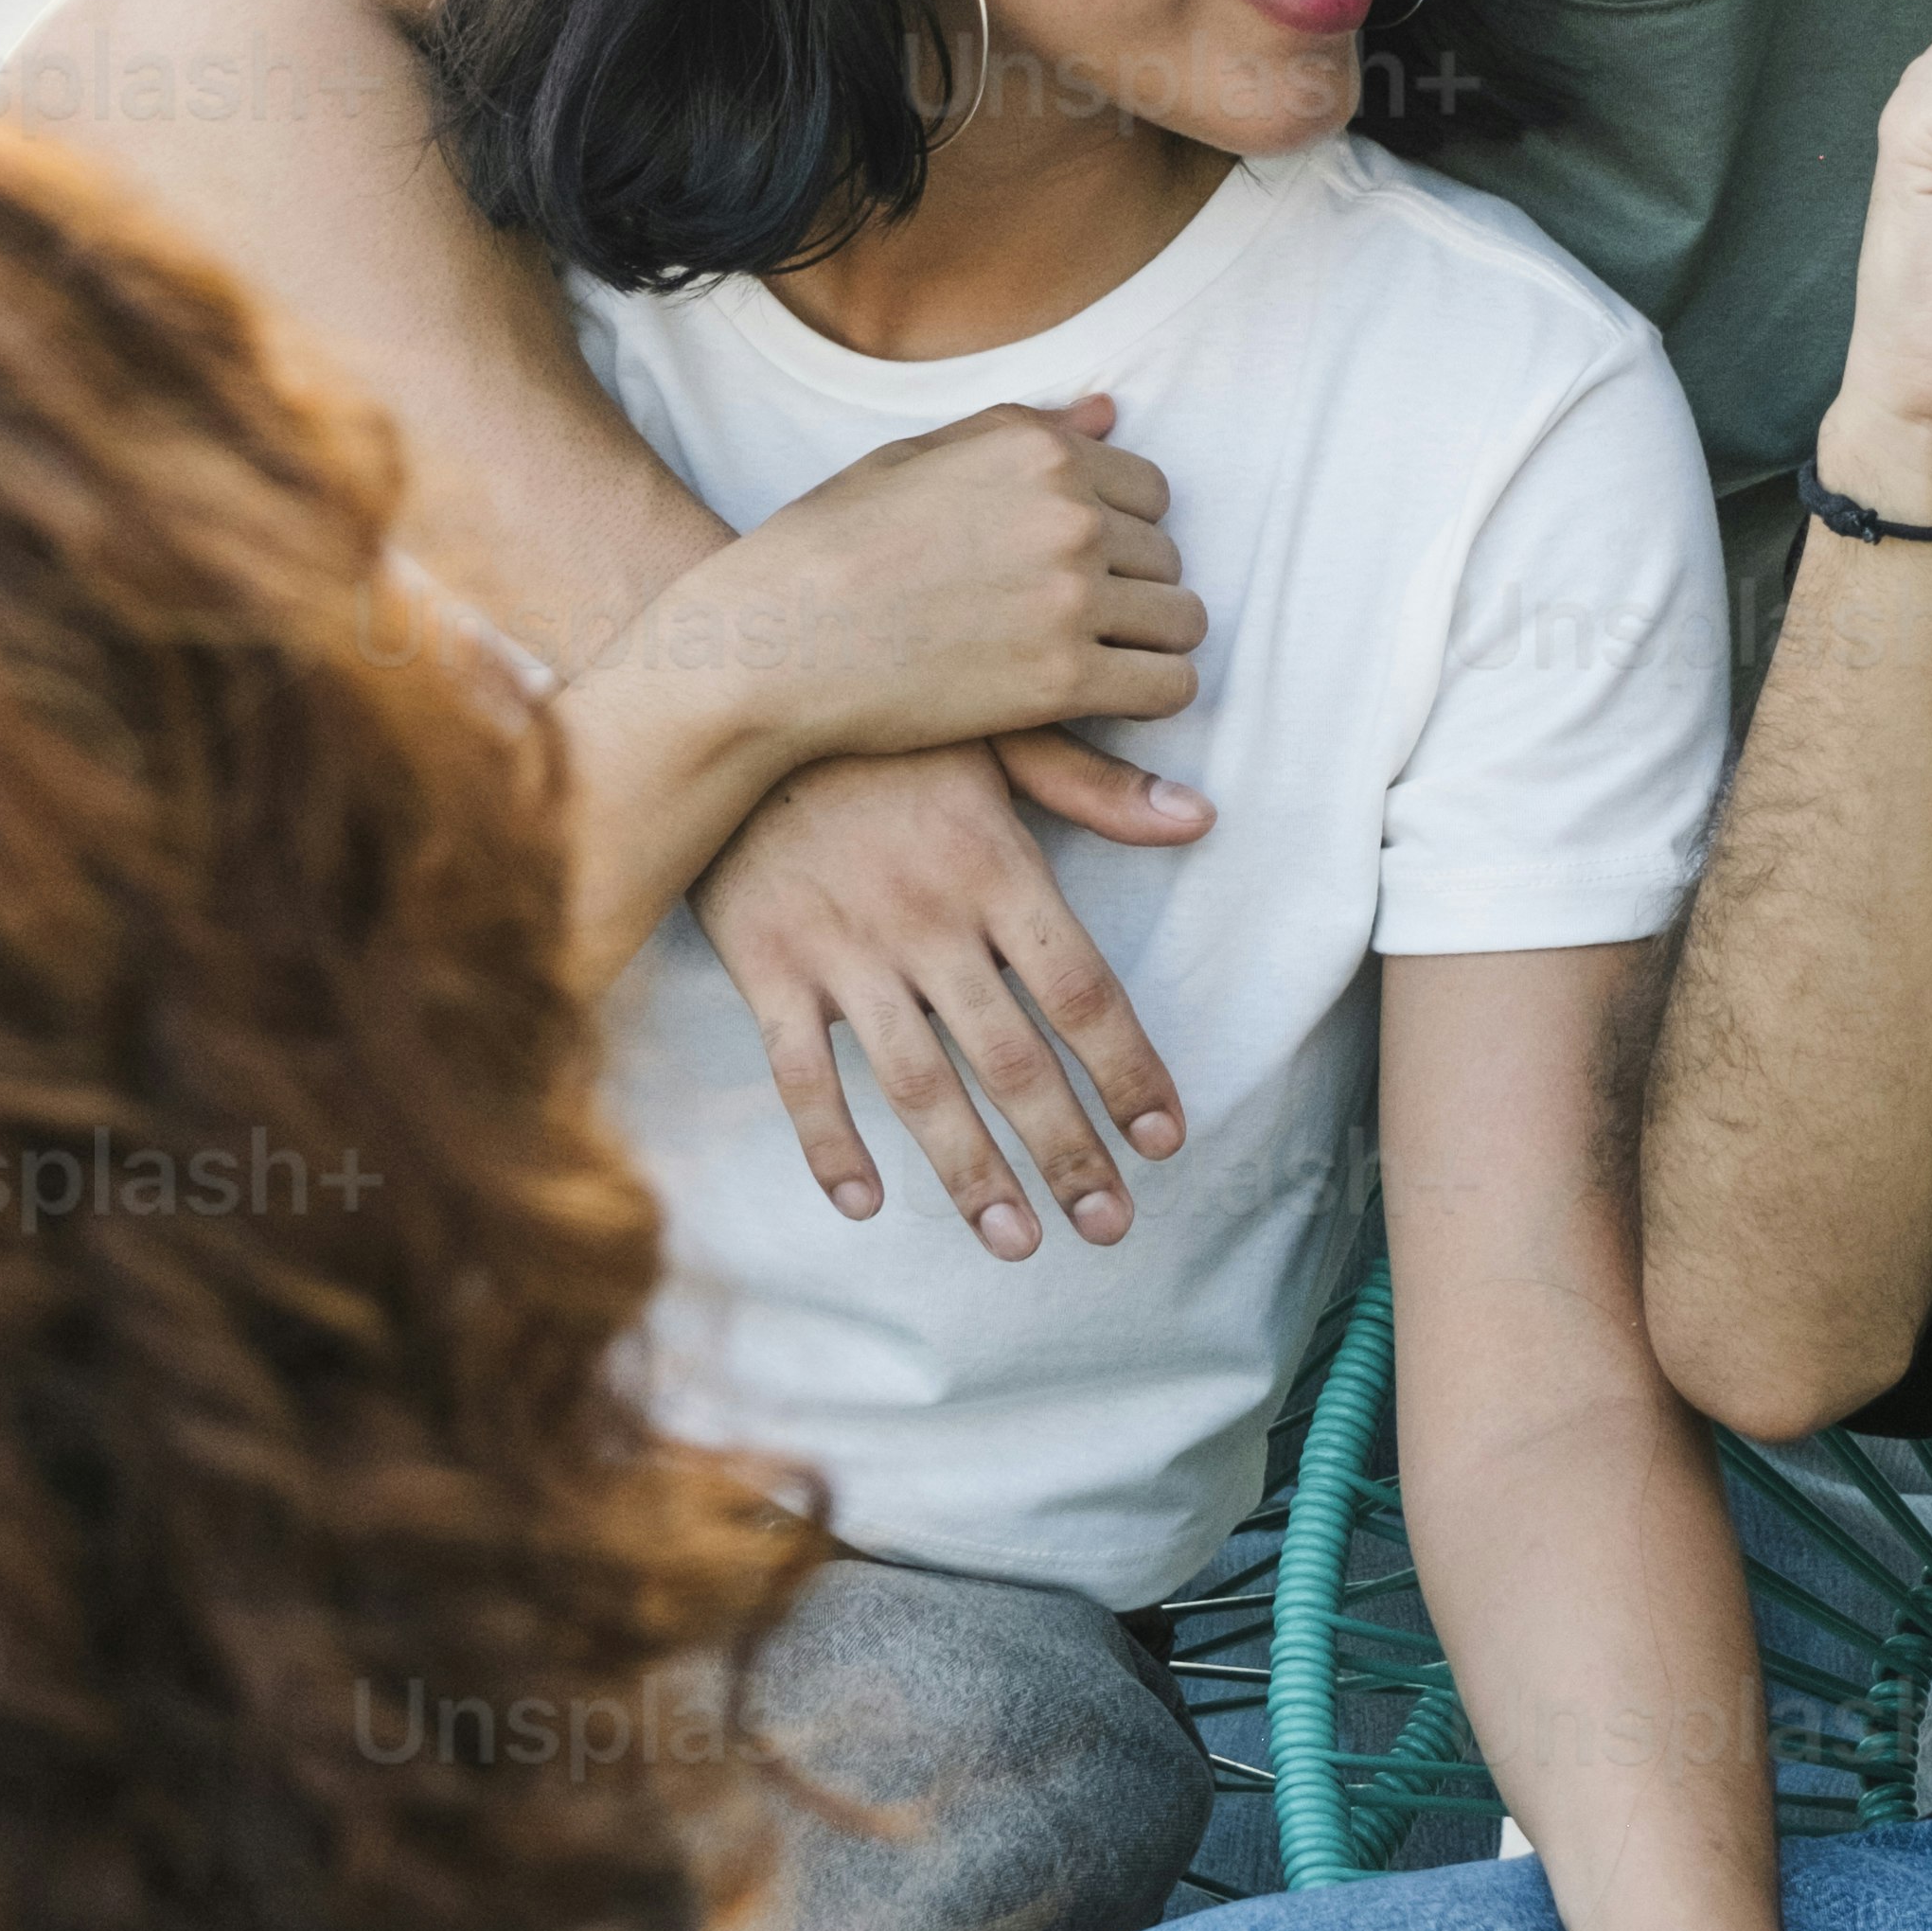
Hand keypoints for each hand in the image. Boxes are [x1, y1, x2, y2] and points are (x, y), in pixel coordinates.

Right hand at [681, 740, 1199, 1256]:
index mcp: (994, 865)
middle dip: (1069, 1151)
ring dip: (971, 1173)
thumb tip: (1199, 817)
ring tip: (1017, 1241)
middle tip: (1111, 1227)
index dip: (1129, 1074)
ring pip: (917, 1085)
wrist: (732, 690)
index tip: (1166, 1141)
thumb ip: (1094, 784)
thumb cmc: (879, 714)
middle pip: (1014, 1060)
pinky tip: (867, 1204)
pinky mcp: (766, 965)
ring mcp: (843, 950)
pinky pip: (799, 1074)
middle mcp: (927, 921)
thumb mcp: (996, 728)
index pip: (1082, 994)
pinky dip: (830, 1143)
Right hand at [695, 397, 1207, 776]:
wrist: (769, 643)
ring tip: (1091, 660)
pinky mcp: (1062, 680)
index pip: (1150, 490)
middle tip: (1064, 621)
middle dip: (1128, 588)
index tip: (1070, 566)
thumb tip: (1110, 412)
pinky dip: (1151, 695)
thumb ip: (1023, 433)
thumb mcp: (915, 459)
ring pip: (1180, 621)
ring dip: (1147, 643)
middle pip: (1165, 556)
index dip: (1117, 532)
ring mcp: (1070, 597)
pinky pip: (1167, 686)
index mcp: (1035, 451)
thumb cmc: (827, 547)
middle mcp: (1067, 514)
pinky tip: (1104, 699)